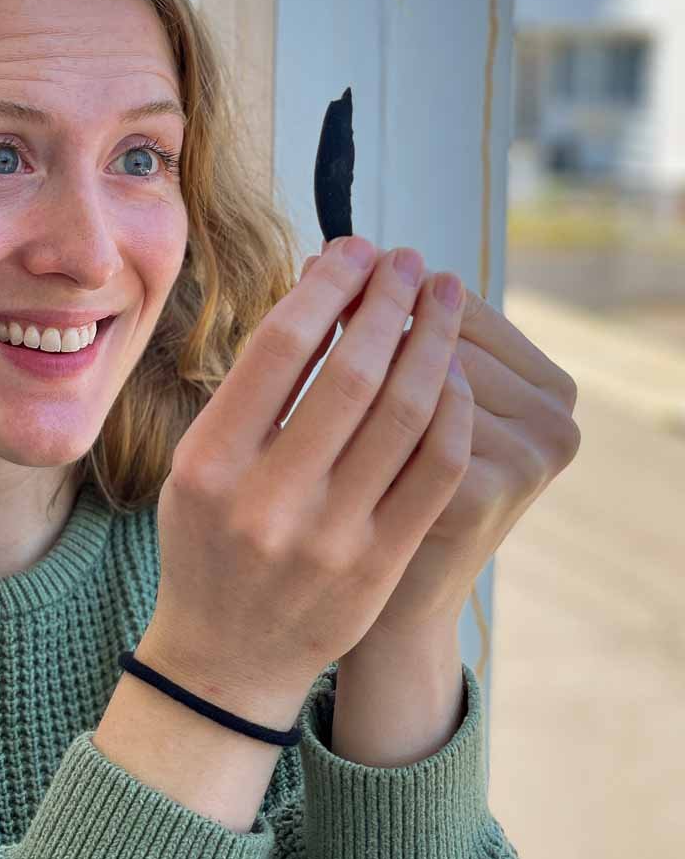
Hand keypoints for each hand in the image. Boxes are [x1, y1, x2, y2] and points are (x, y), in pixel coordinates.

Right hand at [141, 236, 472, 730]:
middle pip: (353, 371)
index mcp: (208, 464)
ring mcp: (330, 538)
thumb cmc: (207, 545)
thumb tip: (324, 295)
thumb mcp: (196, 466)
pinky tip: (456, 374)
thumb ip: (250, 392)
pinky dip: (453, 409)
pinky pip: (436, 469)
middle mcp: (267, 500)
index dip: (327, 284)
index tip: (355, 250)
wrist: (226, 660)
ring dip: (435, 341)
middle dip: (391, 300)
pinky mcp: (379, 565)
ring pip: (407, 414)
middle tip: (412, 261)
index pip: (280, 347)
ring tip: (447, 297)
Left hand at [328, 245, 581, 639]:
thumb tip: (332, 254)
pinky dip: (368, 406)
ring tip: (301, 313)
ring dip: (363, 340)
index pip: (463, 306)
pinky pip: (415, 429)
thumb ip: (398, 343)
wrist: (391, 606)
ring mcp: (532, 458)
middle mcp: (556, 418)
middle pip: (447, 335)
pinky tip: (314, 391)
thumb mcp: (412, 412)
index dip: (392, 281)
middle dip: (372, 300)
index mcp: (548, 385)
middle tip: (313, 264)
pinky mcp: (488, 497)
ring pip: (430, 377)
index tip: (335, 252)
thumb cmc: (390, 492)